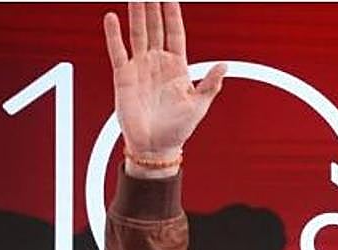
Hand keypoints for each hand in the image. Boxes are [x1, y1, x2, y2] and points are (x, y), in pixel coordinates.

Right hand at [103, 2, 225, 176]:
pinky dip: (114, 35)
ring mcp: (140, 67)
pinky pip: (118, 51)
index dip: (173, 14)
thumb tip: (225, 66)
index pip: (175, 32)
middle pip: (155, 27)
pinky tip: (112, 18)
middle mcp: (157, 62)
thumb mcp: (198, 106)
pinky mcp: (124, 76)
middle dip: (152, 6)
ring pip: (137, 33)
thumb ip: (210, 85)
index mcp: (177, 67)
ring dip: (136, 14)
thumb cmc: (179, 128)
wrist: (156, 147)